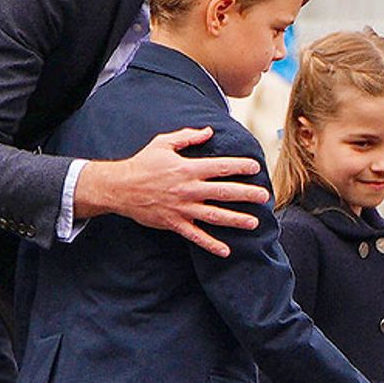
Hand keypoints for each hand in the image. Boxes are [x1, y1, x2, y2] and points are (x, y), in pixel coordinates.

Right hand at [72, 128, 265, 258]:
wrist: (119, 187)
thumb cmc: (142, 163)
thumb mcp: (163, 143)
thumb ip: (187, 137)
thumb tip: (209, 131)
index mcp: (188, 168)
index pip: (221, 167)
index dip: (240, 167)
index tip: (256, 167)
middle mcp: (189, 189)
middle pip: (224, 192)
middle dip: (246, 194)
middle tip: (264, 196)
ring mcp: (183, 208)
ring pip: (215, 216)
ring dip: (236, 219)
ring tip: (254, 222)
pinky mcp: (175, 223)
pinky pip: (196, 236)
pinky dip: (211, 244)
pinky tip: (226, 251)